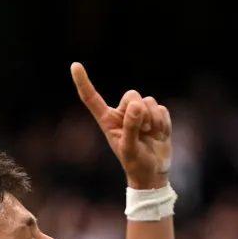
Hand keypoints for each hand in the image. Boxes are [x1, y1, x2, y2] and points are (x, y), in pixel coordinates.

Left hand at [70, 62, 171, 189]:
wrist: (154, 173)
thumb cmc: (136, 164)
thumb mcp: (130, 149)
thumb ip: (130, 127)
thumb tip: (135, 106)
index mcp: (108, 121)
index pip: (92, 99)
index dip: (83, 82)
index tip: (75, 66)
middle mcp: (122, 114)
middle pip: (131, 95)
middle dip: (140, 112)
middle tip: (142, 131)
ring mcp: (140, 113)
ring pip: (148, 101)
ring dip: (153, 120)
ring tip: (150, 136)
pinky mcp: (156, 115)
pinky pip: (162, 109)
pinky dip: (163, 123)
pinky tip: (159, 135)